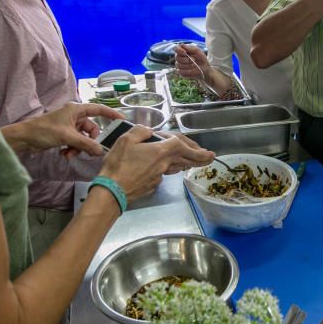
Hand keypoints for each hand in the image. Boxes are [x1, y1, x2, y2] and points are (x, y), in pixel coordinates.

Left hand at [7, 102, 122, 158]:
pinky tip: (64, 154)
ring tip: (69, 155)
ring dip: (79, 148)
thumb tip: (100, 152)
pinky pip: (76, 142)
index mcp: (76, 110)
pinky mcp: (64, 134)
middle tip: (86, 151)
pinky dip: (72, 149)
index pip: (99, 109)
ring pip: (83, 138)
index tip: (122, 120)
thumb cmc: (44, 130)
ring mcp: (69, 126)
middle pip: (92, 129)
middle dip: (88, 142)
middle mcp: (74, 116)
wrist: (24, 138)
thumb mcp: (67, 137)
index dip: (111, 114)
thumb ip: (86, 144)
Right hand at [100, 126, 214, 200]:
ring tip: (192, 161)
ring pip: (177, 167)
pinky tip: (166, 168)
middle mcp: (164, 164)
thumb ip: (140, 132)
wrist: (112, 191)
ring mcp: (159, 176)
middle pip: (186, 159)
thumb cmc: (118, 165)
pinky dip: (169, 169)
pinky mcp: (152, 184)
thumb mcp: (126, 140)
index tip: (208, 152)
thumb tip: (149, 132)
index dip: (196, 146)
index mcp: (160, 151)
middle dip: (200, 159)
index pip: (182, 145)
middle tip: (210, 158)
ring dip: (187, 163)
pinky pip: (165, 173)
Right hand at [173, 43, 208, 78]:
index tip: (184, 52)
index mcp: (181, 50)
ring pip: (179, 65)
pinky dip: (188, 71)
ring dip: (188, 65)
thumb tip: (182, 45)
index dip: (178, 50)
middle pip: (177, 58)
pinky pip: (181, 72)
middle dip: (186, 59)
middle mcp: (178, 57)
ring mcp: (178, 64)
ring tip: (194, 64)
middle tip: (194, 59)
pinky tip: (192, 69)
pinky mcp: (180, 72)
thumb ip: (190, 48)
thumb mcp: (198, 51)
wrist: (204, 68)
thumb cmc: (200, 57)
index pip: (175, 48)